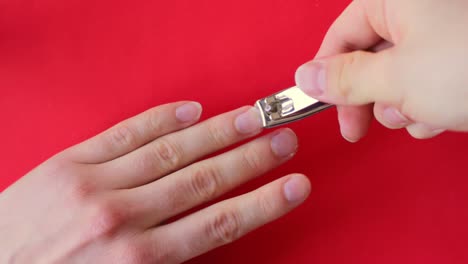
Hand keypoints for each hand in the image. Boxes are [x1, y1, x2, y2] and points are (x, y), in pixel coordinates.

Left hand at [0, 101, 309, 262]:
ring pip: (171, 151)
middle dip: (251, 158)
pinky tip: (191, 111)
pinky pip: (125, 133)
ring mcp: (96, 184)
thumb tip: (209, 232)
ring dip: (218, 132)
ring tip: (252, 117)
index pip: (219, 223)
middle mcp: (122, 218)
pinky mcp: (70, 163)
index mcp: (138, 259)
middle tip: (283, 140)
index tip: (294, 185)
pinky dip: (162, 119)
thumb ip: (165, 259)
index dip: (263, 202)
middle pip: (203, 180)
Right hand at [295, 0, 467, 140]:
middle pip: (368, 60)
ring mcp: (442, 39)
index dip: (326, 73)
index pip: (342, 34)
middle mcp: (419, 13)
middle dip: (369, 98)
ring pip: (396, 79)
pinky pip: (426, 87)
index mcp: (397, 0)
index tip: (318, 103)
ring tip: (422, 113)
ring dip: (401, 108)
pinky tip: (443, 117)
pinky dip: (428, 108)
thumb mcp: (397, 77)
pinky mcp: (459, 63)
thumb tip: (307, 78)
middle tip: (357, 127)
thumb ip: (345, 79)